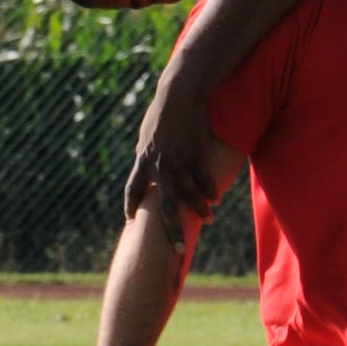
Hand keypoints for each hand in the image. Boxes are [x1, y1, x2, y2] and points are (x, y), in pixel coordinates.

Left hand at [124, 71, 216, 251]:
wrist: (179, 96)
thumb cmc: (162, 112)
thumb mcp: (148, 134)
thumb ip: (146, 152)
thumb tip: (143, 161)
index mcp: (142, 160)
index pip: (132, 190)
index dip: (131, 207)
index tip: (130, 222)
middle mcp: (158, 166)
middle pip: (163, 205)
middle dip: (170, 229)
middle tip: (177, 249)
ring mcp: (178, 162)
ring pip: (189, 195)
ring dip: (200, 210)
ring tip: (209, 219)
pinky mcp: (196, 156)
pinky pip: (204, 180)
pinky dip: (211, 191)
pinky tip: (216, 198)